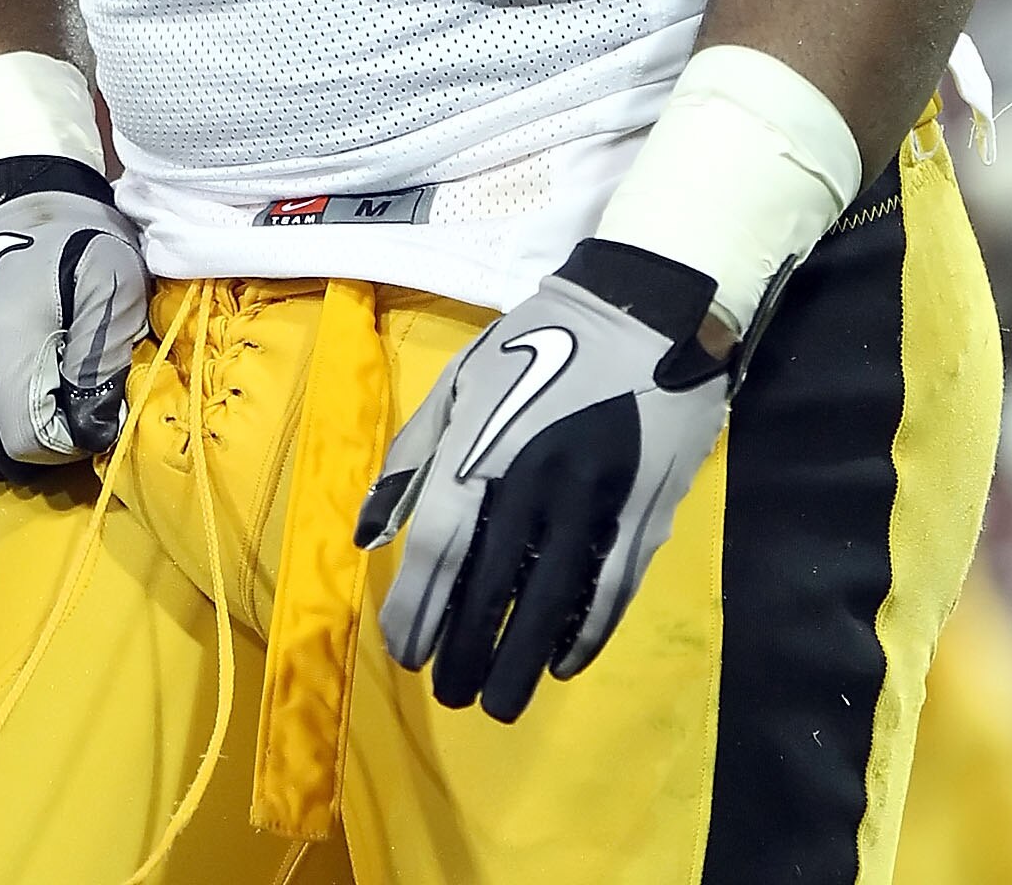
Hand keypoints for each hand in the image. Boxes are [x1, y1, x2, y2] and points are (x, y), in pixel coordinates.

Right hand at [0, 154, 148, 479]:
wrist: (10, 197)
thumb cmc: (71, 235)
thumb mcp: (113, 279)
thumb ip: (107, 357)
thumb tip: (96, 426)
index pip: (33, 445)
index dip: (74, 433)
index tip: (95, 398)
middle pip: (5, 458)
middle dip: (48, 439)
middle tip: (75, 391)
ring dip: (17, 438)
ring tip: (48, 389)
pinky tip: (16, 395)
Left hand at [355, 238, 730, 720]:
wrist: (643, 309)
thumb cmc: (540, 342)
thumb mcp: (463, 379)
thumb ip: (412, 454)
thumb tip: (368, 534)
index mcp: (481, 445)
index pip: (438, 547)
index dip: (417, 609)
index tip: (406, 652)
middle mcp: (531, 479)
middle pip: (490, 587)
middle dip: (465, 651)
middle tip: (453, 694)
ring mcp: (593, 498)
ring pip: (551, 600)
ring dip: (522, 660)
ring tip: (502, 702)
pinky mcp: (643, 508)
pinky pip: (611, 587)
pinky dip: (587, 633)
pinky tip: (564, 662)